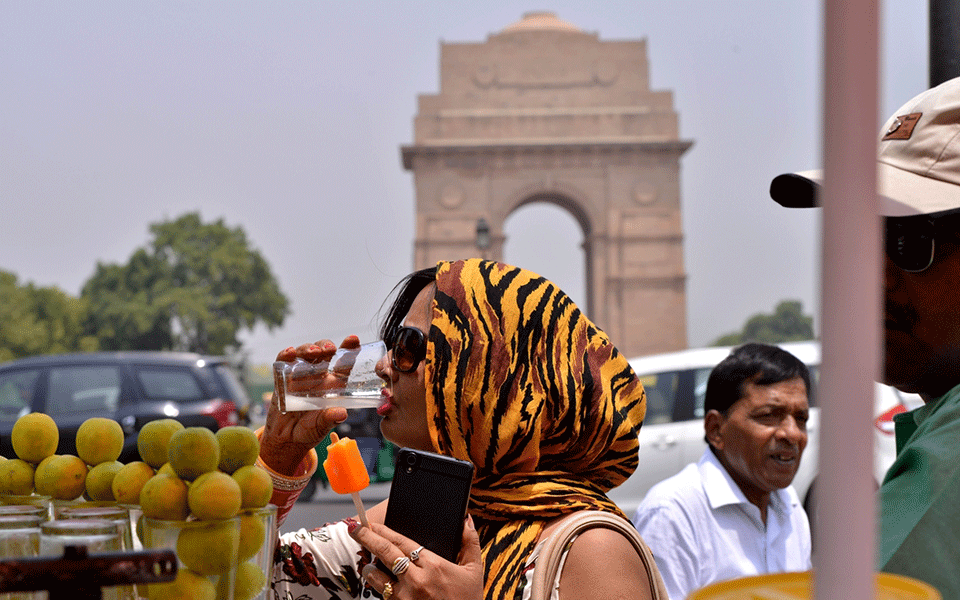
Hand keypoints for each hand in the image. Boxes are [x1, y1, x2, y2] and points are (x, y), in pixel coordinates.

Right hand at [258, 336, 359, 474]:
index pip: (342, 363)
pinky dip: (285, 356)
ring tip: (314, 351)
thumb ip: (329, 419)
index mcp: (332, 384)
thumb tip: (342, 414)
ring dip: (308, 348)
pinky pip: (282, 363)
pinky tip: (289, 353)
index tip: (354, 339)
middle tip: (330, 349)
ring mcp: (299, 375)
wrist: (286, 439)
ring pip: (304, 353)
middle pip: (323, 353)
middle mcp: (317, 376)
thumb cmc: (309, 430)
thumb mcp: (321, 426)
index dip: (348, 350)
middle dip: (326, 345)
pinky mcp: (282, 379)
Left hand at [351, 516, 482, 599]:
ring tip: (365, 561)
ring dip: (369, 567)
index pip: (403, 541)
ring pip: (377, 577)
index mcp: (434, 566)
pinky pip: (382, 595)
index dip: (385, 530)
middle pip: (386, 552)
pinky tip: (375, 581)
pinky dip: (377, 587)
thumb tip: (466, 520)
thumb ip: (470, 542)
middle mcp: (417, 580)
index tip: (373, 523)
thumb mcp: (474, 570)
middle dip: (368, 538)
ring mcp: (406, 598)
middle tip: (355, 529)